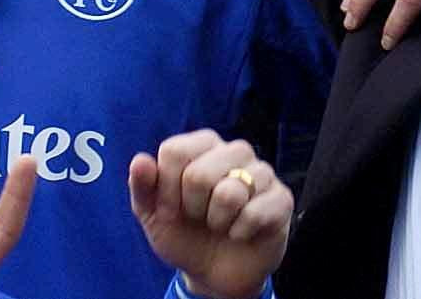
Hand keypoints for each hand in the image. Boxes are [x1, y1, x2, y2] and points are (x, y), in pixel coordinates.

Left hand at [128, 132, 291, 298]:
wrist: (216, 273)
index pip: (174, 151)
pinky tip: (241, 232)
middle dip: (192, 209)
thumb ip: (143, 188)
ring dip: (217, 222)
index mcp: (203, 146)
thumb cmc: (186, 235)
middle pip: (199, 174)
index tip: (171, 207)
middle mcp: (235, 150)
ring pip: (229, 193)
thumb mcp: (154, 216)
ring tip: (221, 224)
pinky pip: (254, 213)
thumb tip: (139, 160)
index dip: (165, 189)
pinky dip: (239, 233)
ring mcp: (262, 172)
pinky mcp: (281, 197)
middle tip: (200, 217)